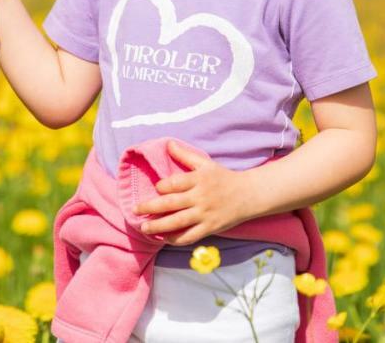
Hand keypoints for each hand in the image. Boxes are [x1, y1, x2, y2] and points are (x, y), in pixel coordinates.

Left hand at [132, 140, 255, 245]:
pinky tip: (165, 238)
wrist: (249, 195)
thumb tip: (168, 144)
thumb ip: (185, 155)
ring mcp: (205, 214)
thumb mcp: (205, 163)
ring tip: (144, 228)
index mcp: (198, 179)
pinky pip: (190, 236)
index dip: (161, 186)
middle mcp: (200, 197)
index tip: (155, 188)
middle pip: (171, 203)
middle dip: (151, 207)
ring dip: (159, 227)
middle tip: (135, 210)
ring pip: (178, 222)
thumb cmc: (224, 178)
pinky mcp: (210, 228)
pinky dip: (177, 239)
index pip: (174, 183)